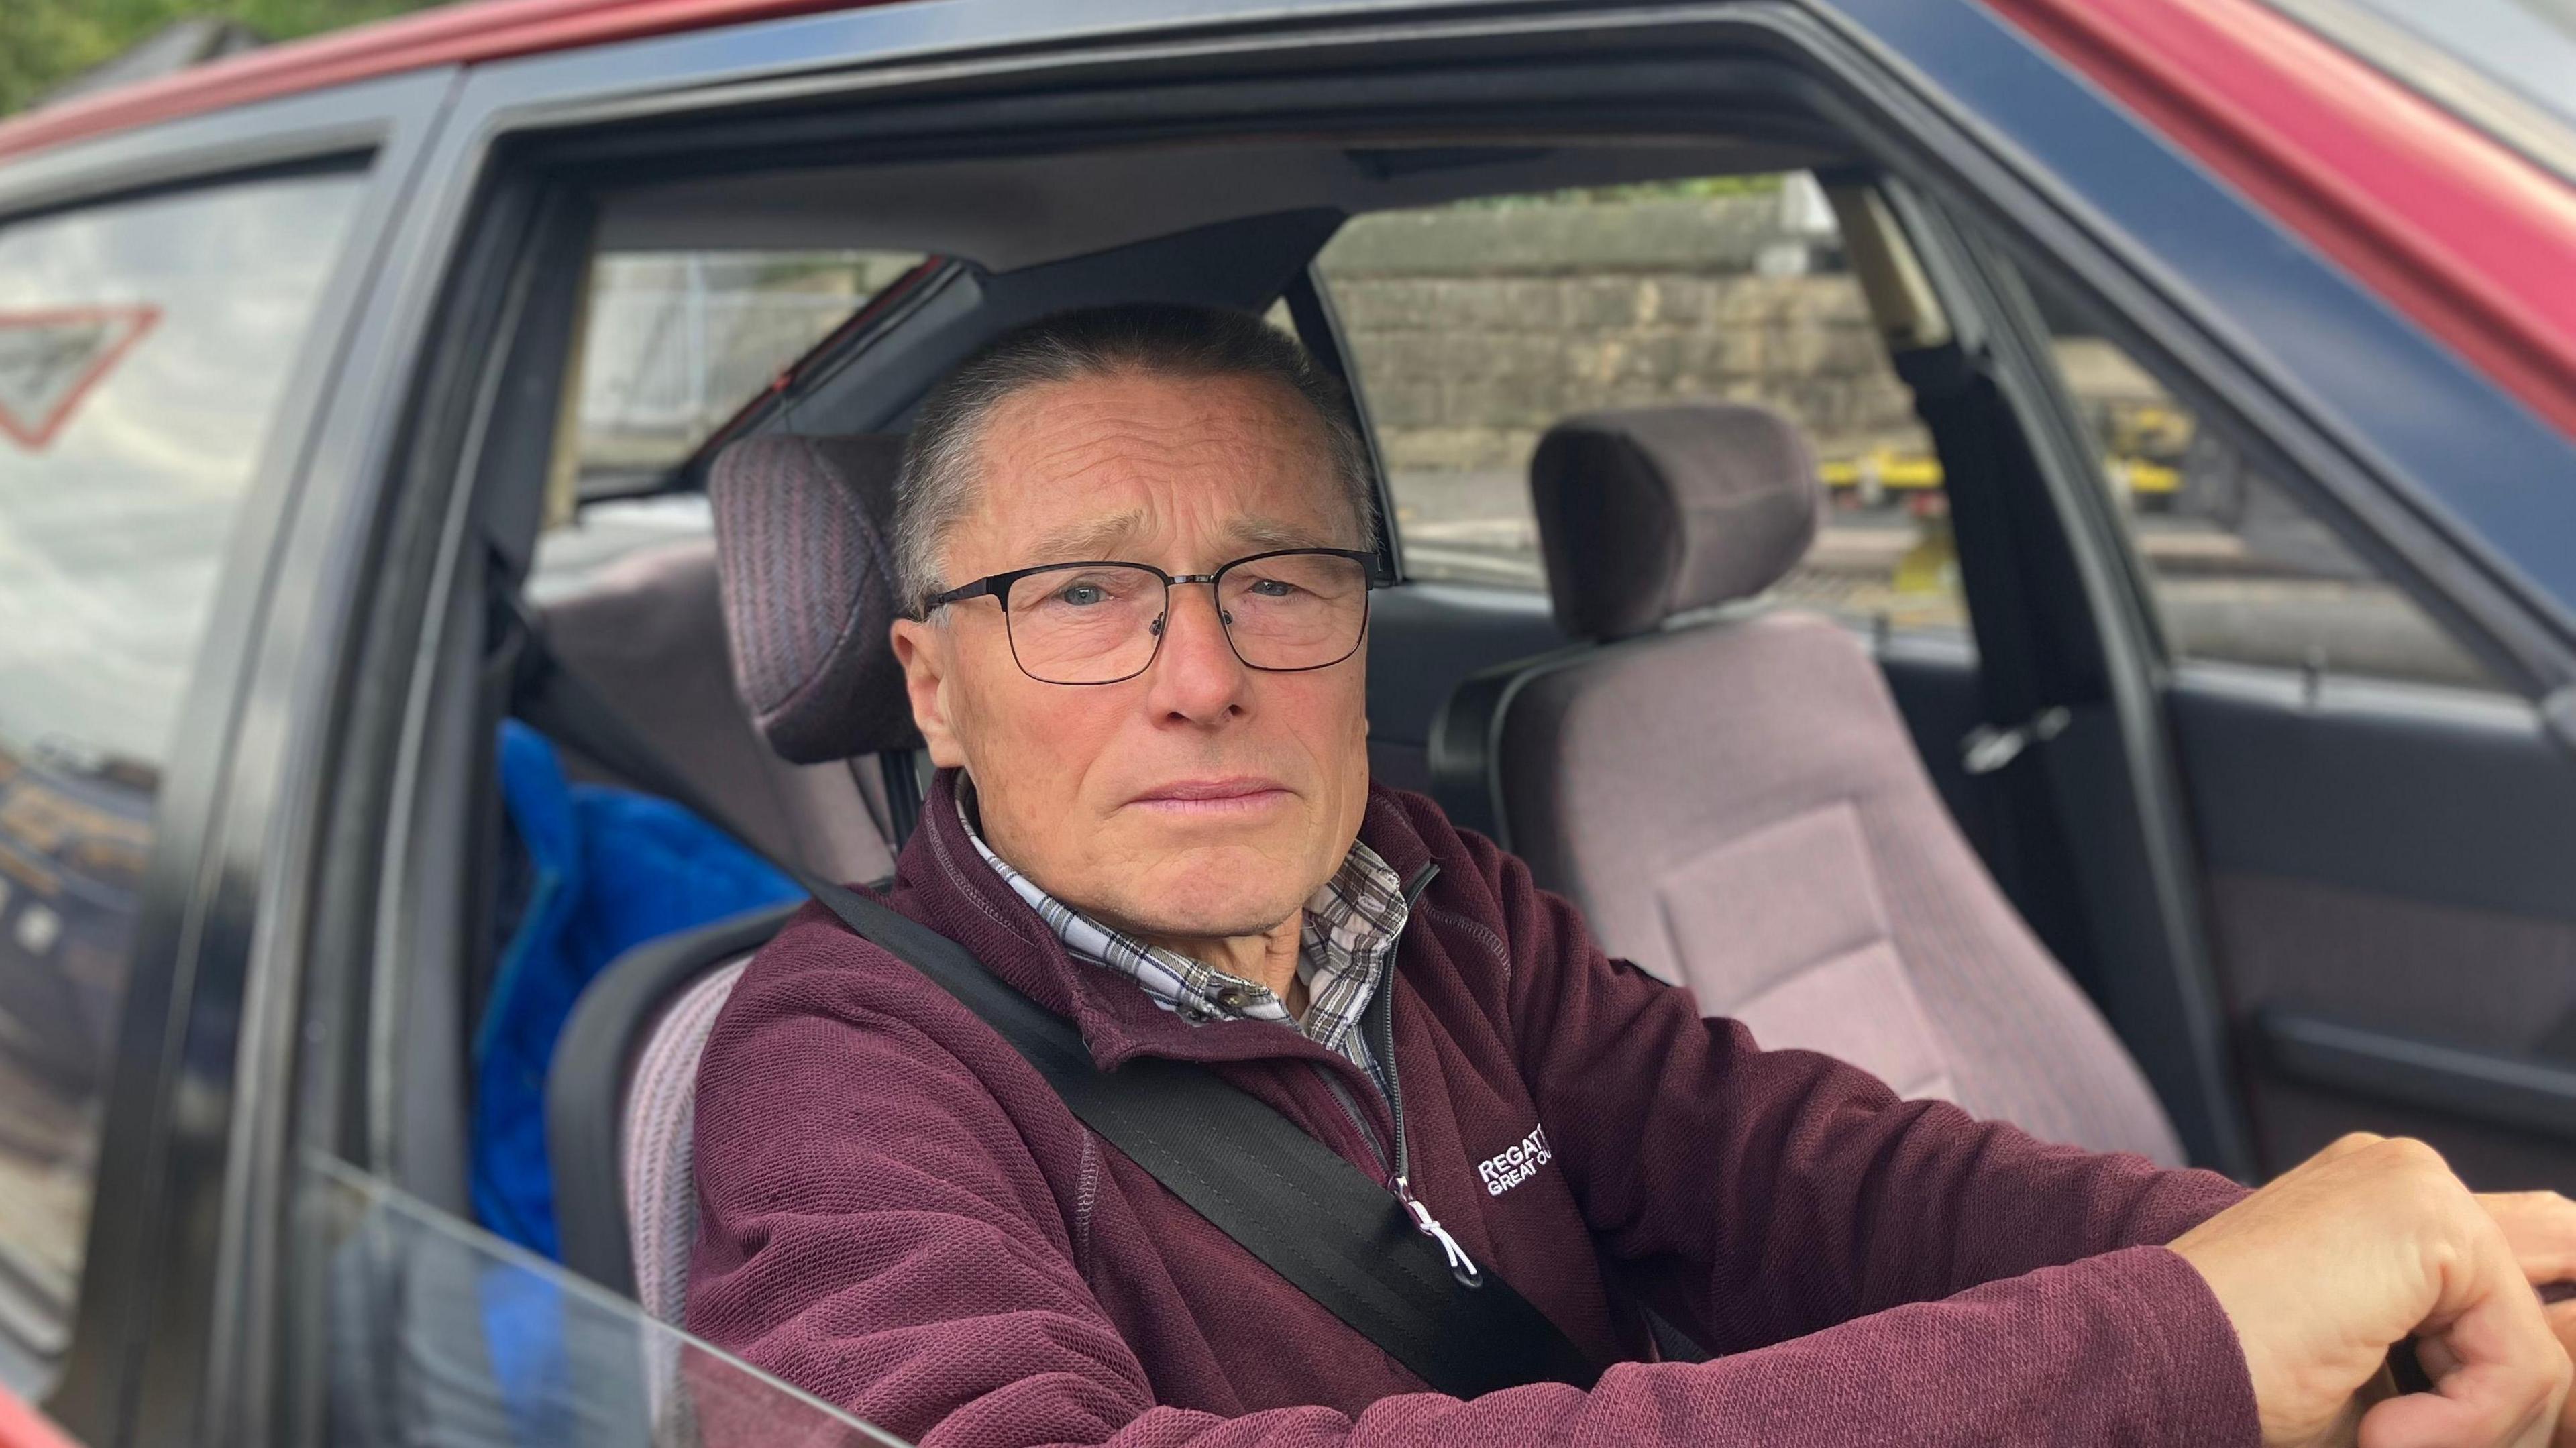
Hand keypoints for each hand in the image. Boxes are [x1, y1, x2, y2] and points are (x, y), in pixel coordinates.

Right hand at [2169, 1134, 2568, 1447]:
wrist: (2148, 1357)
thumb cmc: (2234, 1375)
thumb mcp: (2381, 1377)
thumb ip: (2468, 1366)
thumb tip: (2563, 1407)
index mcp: (2383, 1205)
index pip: (2534, 1258)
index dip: (2534, 1363)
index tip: (2524, 1422)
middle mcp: (2405, 1175)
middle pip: (2557, 1277)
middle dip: (2534, 1385)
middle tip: (2450, 1433)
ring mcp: (2416, 1184)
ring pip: (2538, 1344)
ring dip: (2480, 1425)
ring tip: (2383, 1439)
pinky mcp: (2427, 1216)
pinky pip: (2520, 1357)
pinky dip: (2466, 1423)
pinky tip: (2381, 1433)